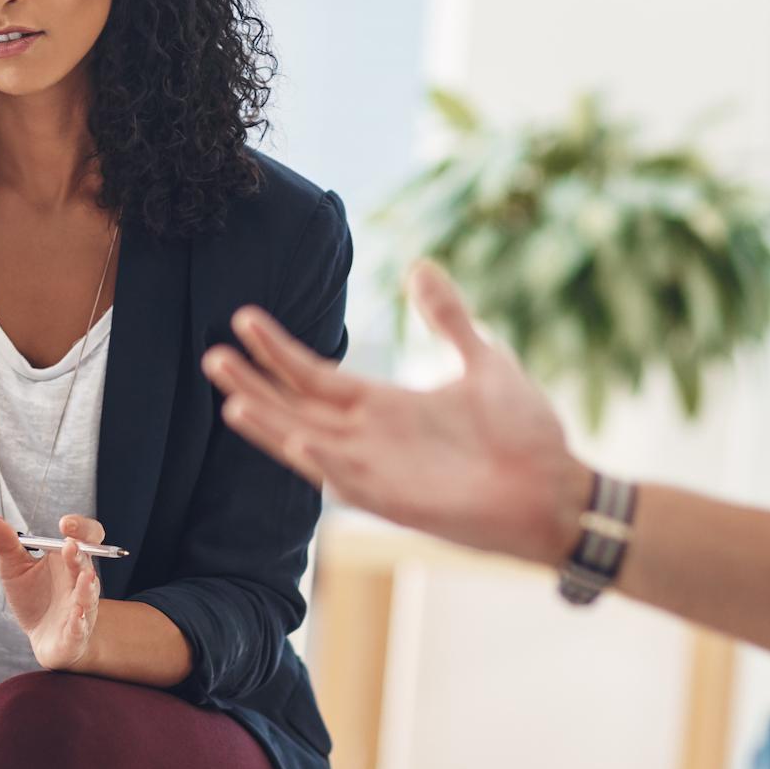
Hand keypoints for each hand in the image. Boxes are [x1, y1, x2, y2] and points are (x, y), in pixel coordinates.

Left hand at [0, 512, 103, 670]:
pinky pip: (81, 627)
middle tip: (70, 545)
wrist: (42, 636)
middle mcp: (80, 581)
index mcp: (69, 559)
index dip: (82, 528)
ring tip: (85, 577)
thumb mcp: (14, 569)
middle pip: (87, 563)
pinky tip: (76, 615)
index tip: (65, 523)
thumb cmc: (33, 597)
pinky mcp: (75, 633)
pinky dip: (80, 621)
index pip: (87, 537)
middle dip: (80, 555)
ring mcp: (81, 607)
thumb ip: (7, 545)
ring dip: (87, 587)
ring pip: (88, 595)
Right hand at [202, 260, 590, 567]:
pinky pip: (349, 479)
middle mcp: (370, 439)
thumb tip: (419, 266)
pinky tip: (296, 437)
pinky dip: (323, 459)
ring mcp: (380, 471)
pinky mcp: (398, 501)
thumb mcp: (483, 358)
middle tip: (210, 353)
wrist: (559, 491)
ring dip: (271, 423)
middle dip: (255, 381)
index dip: (278, 349)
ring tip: (230, 397)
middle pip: (296, 406)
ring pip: (308, 442)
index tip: (243, 317)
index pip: (315, 374)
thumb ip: (447, 317)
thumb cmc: (525, 433)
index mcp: (385, 406)